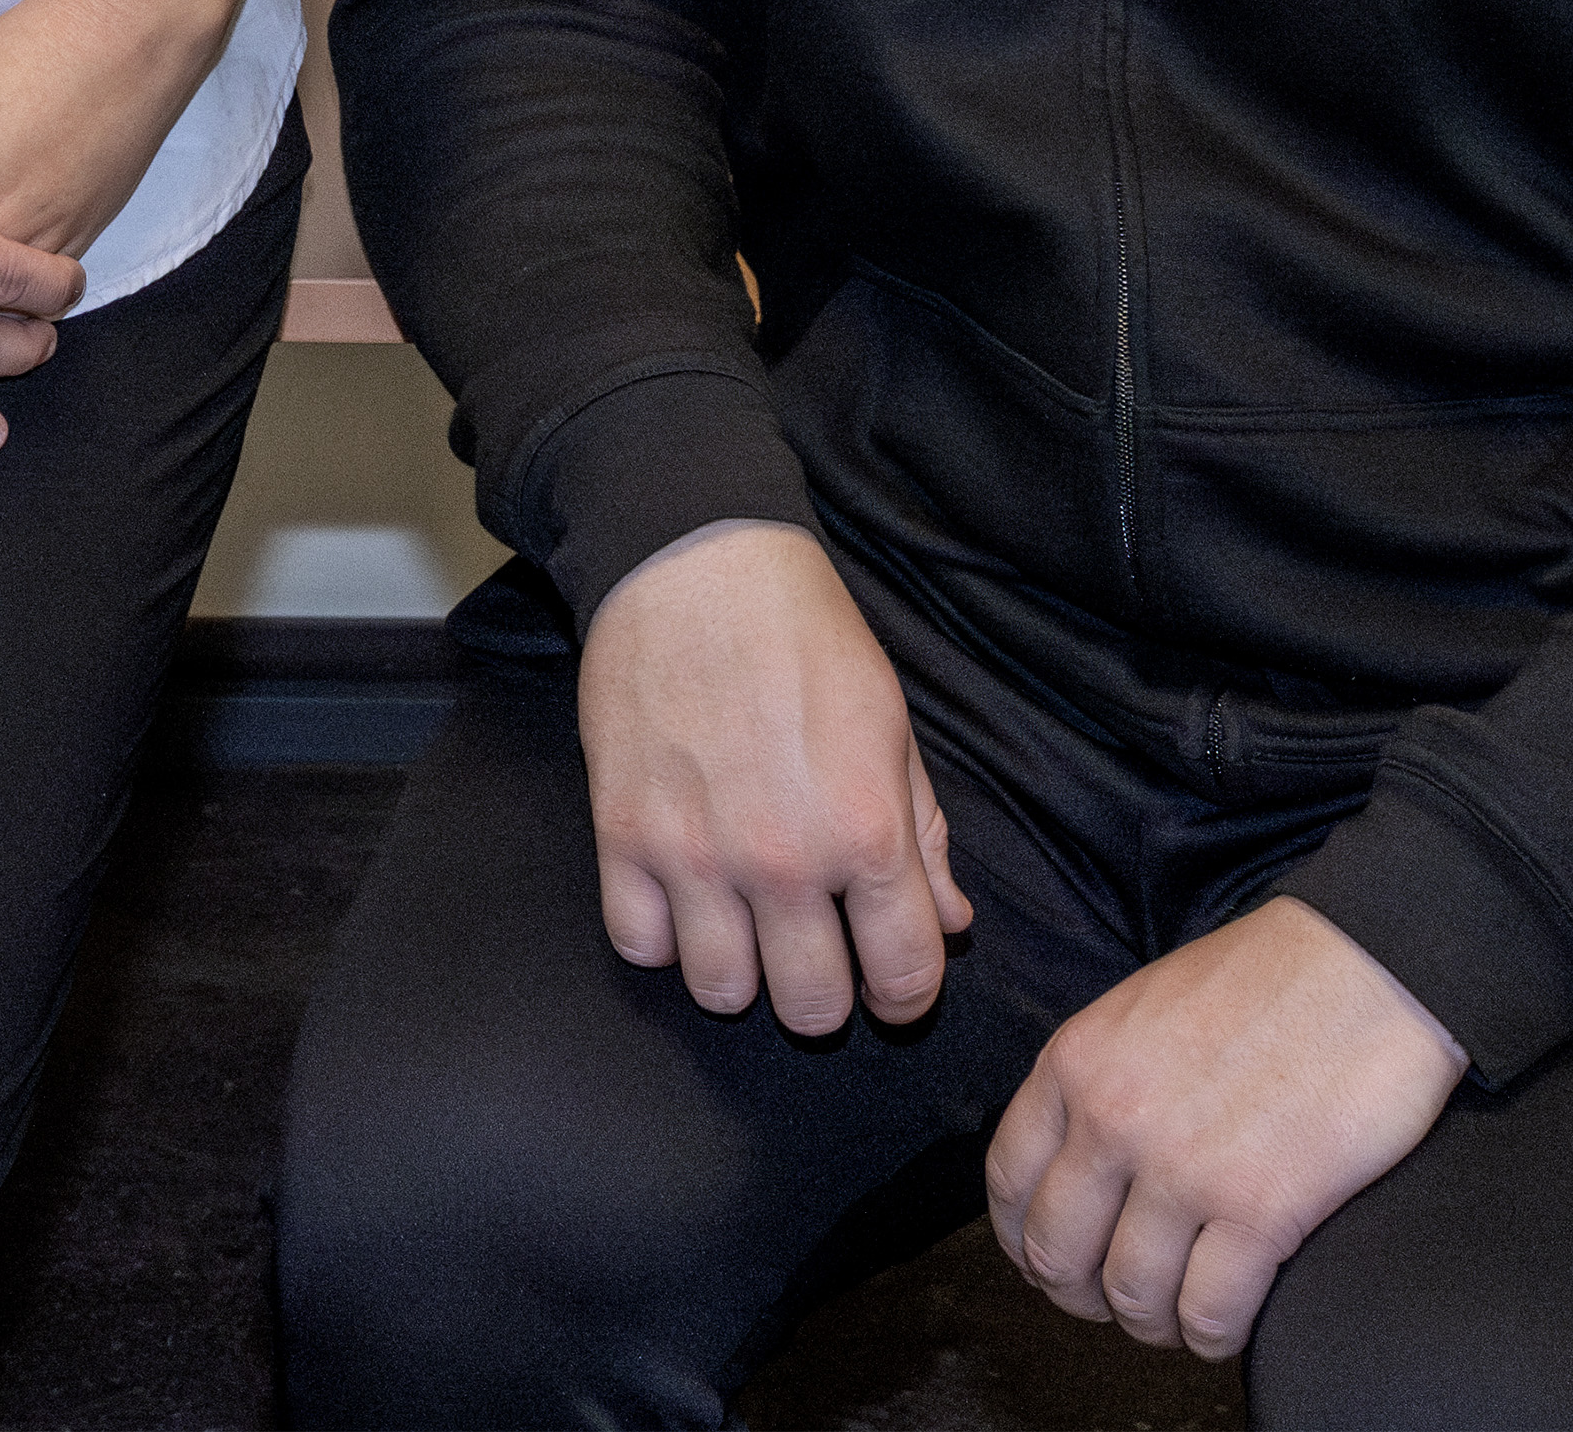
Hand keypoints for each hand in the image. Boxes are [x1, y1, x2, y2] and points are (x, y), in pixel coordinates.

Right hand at [578, 518, 974, 1033]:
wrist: (696, 565)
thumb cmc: (806, 638)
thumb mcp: (892, 728)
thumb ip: (923, 838)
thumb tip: (951, 921)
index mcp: (866, 830)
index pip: (905, 976)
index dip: (906, 997)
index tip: (892, 986)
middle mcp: (782, 858)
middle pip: (810, 1007)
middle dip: (825, 998)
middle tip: (818, 960)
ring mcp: (694, 852)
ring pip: (720, 991)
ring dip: (741, 976)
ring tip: (746, 935)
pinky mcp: (622, 834)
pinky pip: (639, 943)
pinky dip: (663, 939)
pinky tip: (683, 902)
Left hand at [985, 897, 1464, 1359]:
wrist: (1368, 965)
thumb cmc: (1266, 980)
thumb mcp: (1140, 1010)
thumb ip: (1098, 1081)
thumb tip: (1081, 1164)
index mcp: (1076, 1064)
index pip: (1010, 1182)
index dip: (1024, 1239)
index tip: (1054, 1260)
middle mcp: (1113, 1120)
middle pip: (1056, 1253)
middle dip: (1080, 1295)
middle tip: (1118, 1301)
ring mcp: (1184, 1169)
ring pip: (1130, 1295)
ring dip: (1151, 1323)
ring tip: (1179, 1317)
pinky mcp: (1261, 1210)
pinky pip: (1208, 1312)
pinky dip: (1212, 1335)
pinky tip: (1226, 1324)